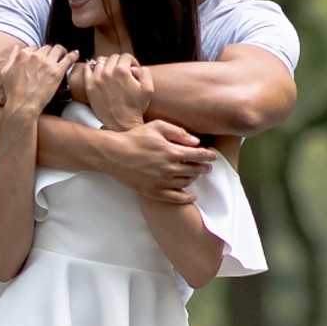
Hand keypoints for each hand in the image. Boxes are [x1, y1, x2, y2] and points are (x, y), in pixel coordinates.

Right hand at [0, 43, 74, 117]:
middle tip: (52, 59)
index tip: (41, 58)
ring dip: (61, 51)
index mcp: (23, 55)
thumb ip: (11, 58)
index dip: (38, 53)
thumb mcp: (5, 72)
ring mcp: (47, 63)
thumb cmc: (12, 92)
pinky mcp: (57, 71)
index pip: (34, 47)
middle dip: (49, 52)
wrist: (22, 105)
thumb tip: (15, 48)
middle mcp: (36, 56)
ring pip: (58, 49)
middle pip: (47, 48)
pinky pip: (68, 58)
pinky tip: (76, 54)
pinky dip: (73, 55)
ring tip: (63, 55)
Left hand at [81, 53, 152, 131]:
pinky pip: (87, 69)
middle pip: (113, 57)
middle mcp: (107, 72)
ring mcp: (96, 79)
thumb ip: (145, 72)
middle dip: (120, 62)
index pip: (126, 56)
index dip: (132, 61)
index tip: (133, 69)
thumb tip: (133, 67)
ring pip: (100, 61)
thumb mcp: (148, 89)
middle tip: (123, 72)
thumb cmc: (135, 107)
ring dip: (107, 64)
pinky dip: (92, 67)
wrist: (121, 123)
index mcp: (122, 71)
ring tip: (111, 72)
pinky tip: (98, 72)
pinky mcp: (89, 86)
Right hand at [100, 119, 214, 199]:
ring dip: (194, 178)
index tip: (213, 156)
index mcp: (172, 151)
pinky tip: (192, 195)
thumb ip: (178, 132)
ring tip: (196, 174)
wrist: (113, 154)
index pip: (198, 155)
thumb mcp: (157, 127)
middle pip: (194, 169)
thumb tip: (196, 141)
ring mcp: (162, 181)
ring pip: (186, 182)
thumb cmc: (134, 137)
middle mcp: (169, 168)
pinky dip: (186, 197)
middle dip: (204, 167)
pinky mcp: (153, 191)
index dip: (208, 155)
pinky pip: (175, 198)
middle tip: (207, 166)